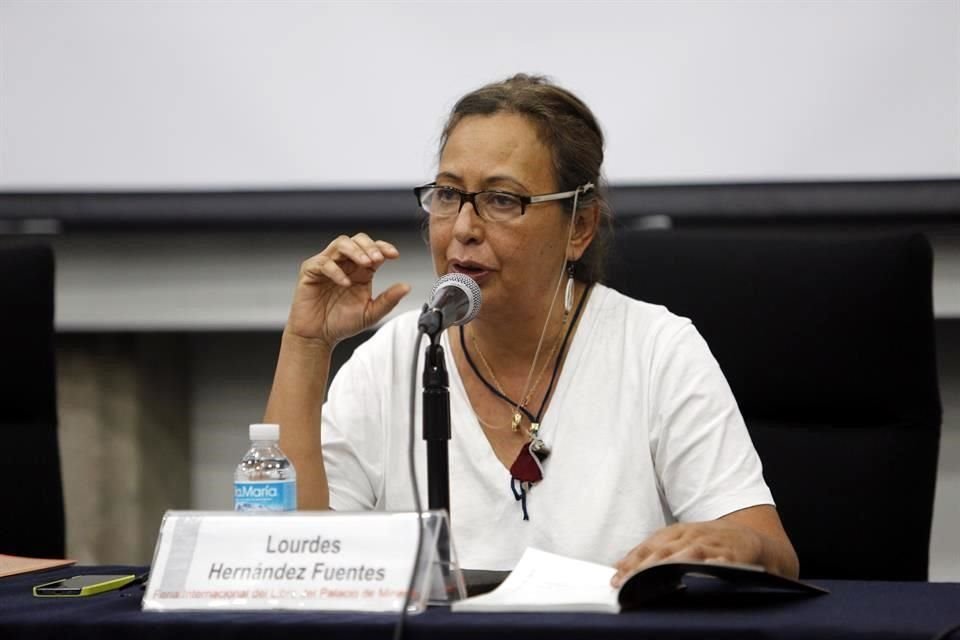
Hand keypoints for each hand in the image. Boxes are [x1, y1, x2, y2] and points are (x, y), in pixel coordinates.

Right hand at [286, 233, 410, 346]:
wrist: (318, 337)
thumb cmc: (341, 323)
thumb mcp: (371, 313)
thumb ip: (389, 300)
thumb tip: (406, 287)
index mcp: (361, 271)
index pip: (373, 249)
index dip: (383, 247)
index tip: (394, 255)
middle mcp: (345, 264)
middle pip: (357, 240)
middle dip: (370, 246)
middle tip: (378, 258)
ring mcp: (327, 265)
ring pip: (341, 244)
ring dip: (355, 251)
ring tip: (365, 263)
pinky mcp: (310, 271)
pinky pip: (323, 263)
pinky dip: (336, 270)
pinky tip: (345, 282)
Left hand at [610, 520, 763, 586]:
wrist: (746, 535)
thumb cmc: (707, 540)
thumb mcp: (678, 541)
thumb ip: (652, 552)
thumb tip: (620, 565)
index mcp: (675, 531)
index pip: (648, 546)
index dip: (631, 562)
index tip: (616, 577)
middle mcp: (690, 535)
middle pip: (663, 550)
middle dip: (643, 567)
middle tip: (627, 581)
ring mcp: (710, 543)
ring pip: (687, 553)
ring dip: (670, 564)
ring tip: (654, 576)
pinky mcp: (730, 553)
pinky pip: (721, 558)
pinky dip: (714, 563)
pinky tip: (706, 570)